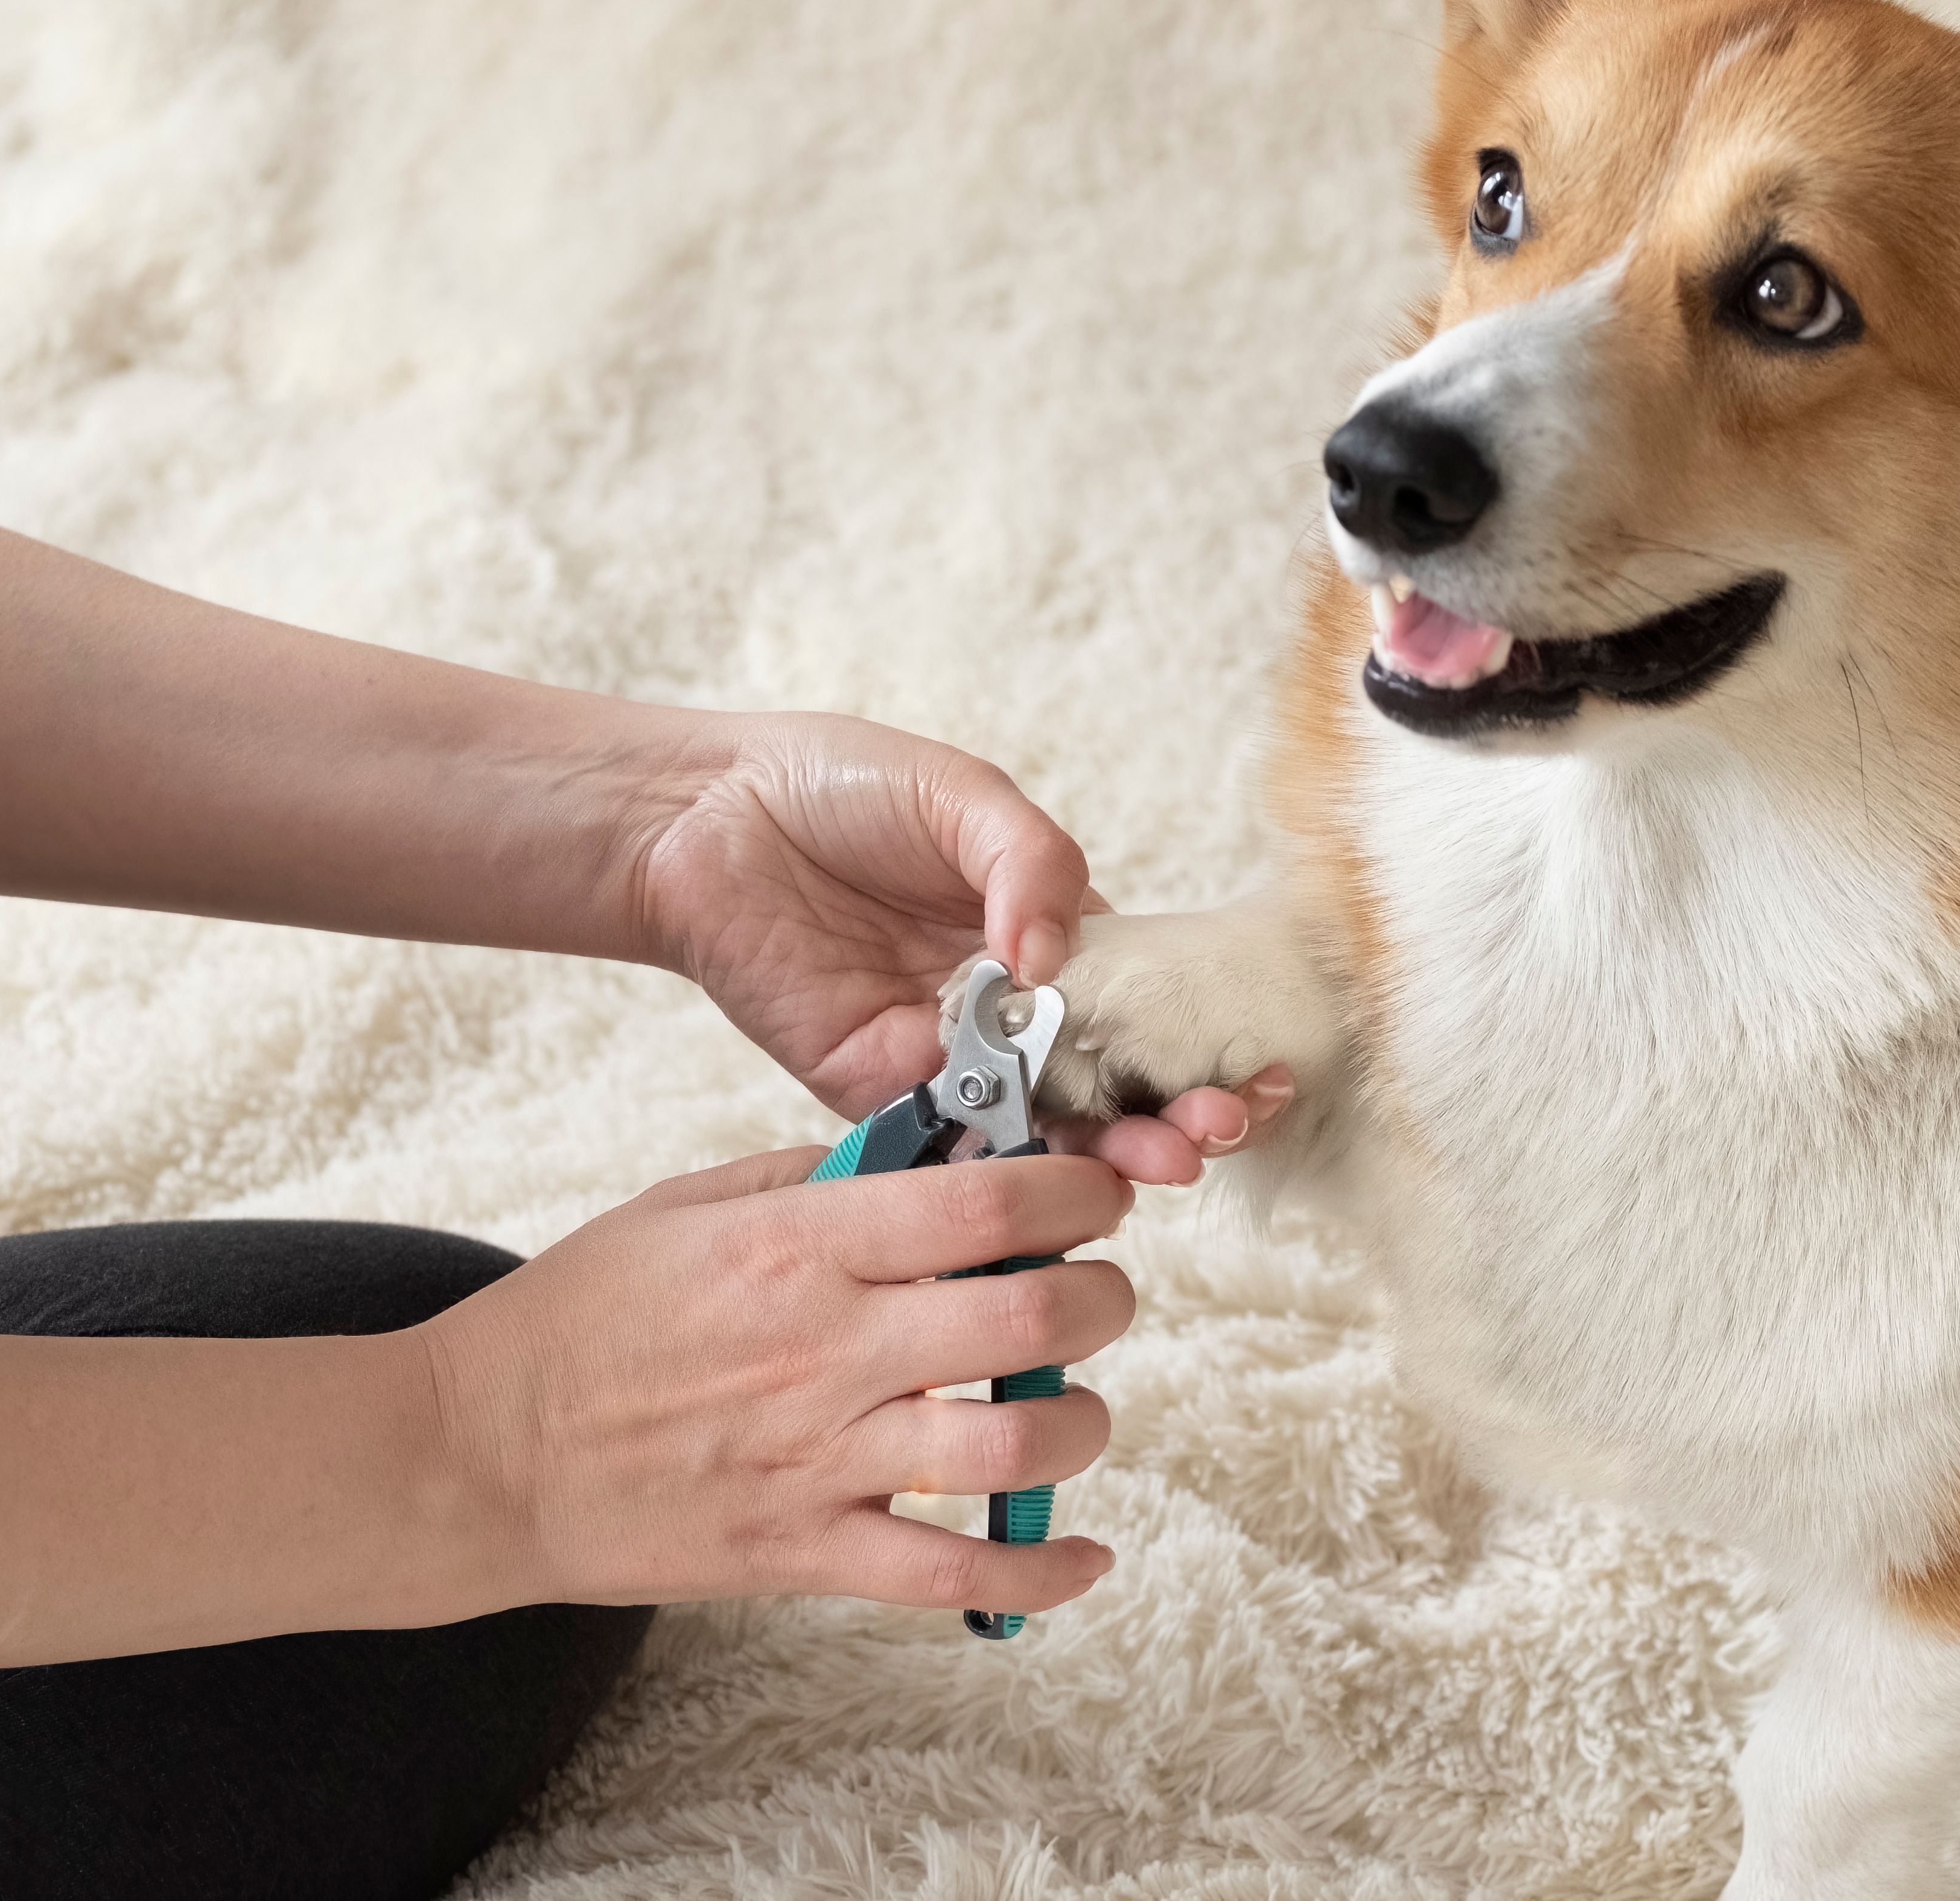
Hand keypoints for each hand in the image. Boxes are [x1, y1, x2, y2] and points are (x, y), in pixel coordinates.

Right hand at [413, 1147, 1147, 1617]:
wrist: (472, 1456)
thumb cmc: (577, 1318)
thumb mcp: (686, 1205)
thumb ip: (811, 1174)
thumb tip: (929, 1151)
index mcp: (796, 1248)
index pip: (983, 1203)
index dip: (1075, 1192)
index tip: (1099, 1194)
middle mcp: (824, 1350)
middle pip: (1027, 1318)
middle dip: (1101, 1300)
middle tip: (1099, 1294)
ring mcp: (817, 1459)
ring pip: (1010, 1447)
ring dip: (1077, 1423)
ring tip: (1073, 1405)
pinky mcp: (800, 1551)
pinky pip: (949, 1574)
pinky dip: (1037, 1571)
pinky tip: (1081, 1555)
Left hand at [625, 715, 1294, 1175]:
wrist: (702, 816)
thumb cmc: (839, 786)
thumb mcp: (961, 795)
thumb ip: (1032, 864)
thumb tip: (1055, 957)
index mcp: (1051, 936)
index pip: (1148, 1005)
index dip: (1204, 1043)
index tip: (1257, 1071)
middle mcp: (1011, 1010)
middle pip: (1112, 1081)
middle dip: (1176, 1115)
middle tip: (1216, 1132)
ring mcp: (947, 1058)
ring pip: (1043, 1125)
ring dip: (1108, 1153)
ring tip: (1165, 1162)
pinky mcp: (874, 1089)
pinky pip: (947, 1139)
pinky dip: (1001, 1163)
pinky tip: (1052, 1173)